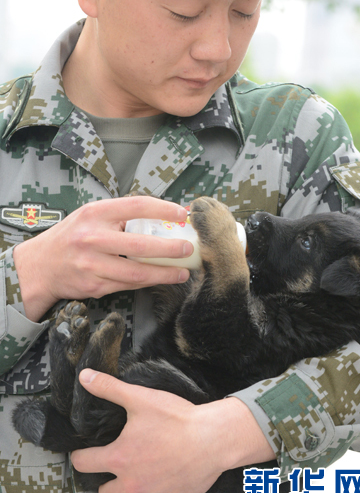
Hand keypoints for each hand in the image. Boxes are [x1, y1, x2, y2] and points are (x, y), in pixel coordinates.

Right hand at [13, 196, 191, 321]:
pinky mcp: (95, 286)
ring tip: (182, 271)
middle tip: (187, 248)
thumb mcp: (90, 216)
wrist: (39, 267)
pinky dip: (147, 282)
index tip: (181, 214)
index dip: (163, 209)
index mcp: (95, 214)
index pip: (136, 206)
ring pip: (137, 273)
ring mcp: (93, 265)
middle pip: (140, 245)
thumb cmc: (70, 238)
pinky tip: (160, 278)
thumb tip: (160, 218)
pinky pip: (128, 285)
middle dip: (170, 248)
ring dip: (165, 273)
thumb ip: (119, 216)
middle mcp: (93, 238)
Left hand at [71, 369, 274, 492]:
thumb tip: (85, 376)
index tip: (83, 453)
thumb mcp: (139, 398)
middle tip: (113, 471)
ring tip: (137, 485)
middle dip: (106, 484)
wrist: (211, 438)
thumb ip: (109, 388)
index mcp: (119, 458)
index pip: (84, 463)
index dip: (80, 456)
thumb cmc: (175, 419)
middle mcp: (133, 483)